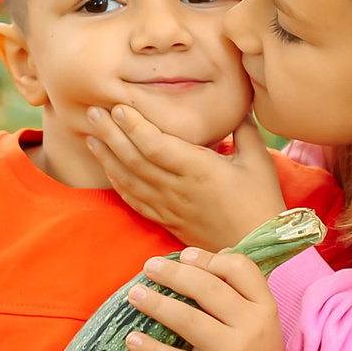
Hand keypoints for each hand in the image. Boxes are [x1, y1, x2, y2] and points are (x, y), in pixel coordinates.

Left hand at [85, 107, 285, 250]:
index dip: (134, 127)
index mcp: (200, 170)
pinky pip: (134, 201)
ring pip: (129, 180)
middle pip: (135, 160)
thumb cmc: (261, 202)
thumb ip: (243, 129)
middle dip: (111, 134)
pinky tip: (107, 167)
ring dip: (106, 157)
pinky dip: (117, 183)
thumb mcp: (259, 161)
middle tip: (92, 112)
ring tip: (90, 135)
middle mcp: (178, 189)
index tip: (118, 107)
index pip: (157, 146)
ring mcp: (169, 207)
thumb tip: (236, 102)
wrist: (256, 248)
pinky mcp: (166, 220)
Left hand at [124, 248, 294, 350]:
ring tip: (135, 295)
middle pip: (209, 289)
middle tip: (149, 267)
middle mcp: (252, 328)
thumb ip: (236, 290)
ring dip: (156, 304)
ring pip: (188, 320)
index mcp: (264, 307)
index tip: (183, 256)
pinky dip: (150, 348)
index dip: (209, 258)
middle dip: (174, 274)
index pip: (240, 269)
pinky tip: (132, 338)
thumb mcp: (258, 320)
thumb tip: (202, 256)